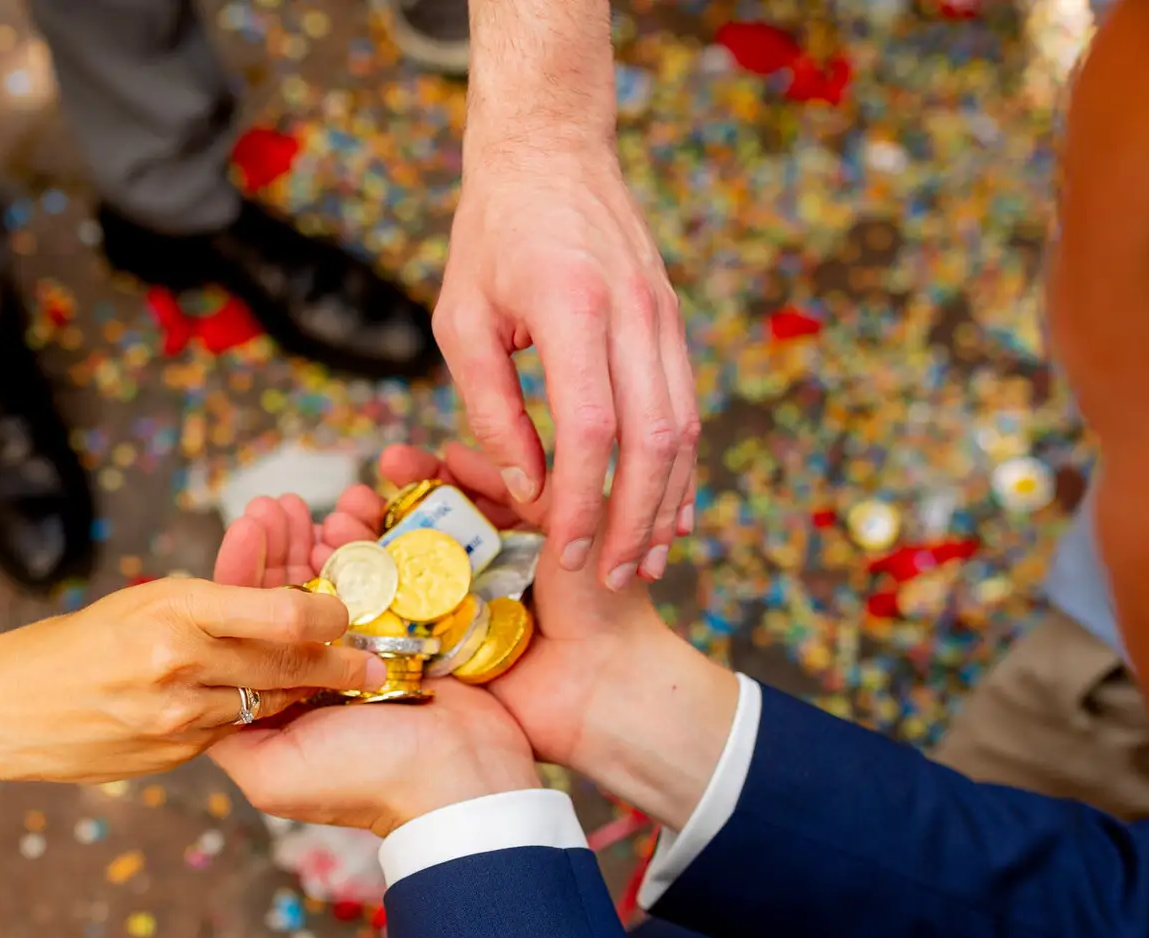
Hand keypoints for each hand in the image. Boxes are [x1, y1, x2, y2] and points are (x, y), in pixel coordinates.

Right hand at [0, 577, 387, 783]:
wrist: (4, 710)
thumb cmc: (73, 644)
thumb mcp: (142, 604)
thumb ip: (210, 608)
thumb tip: (280, 608)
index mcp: (174, 612)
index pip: (282, 613)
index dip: (328, 613)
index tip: (347, 610)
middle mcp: (180, 667)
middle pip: (287, 664)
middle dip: (339, 663)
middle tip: (373, 660)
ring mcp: (178, 719)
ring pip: (266, 702)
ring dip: (304, 693)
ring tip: (336, 684)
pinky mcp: (174, 755)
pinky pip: (232, 731)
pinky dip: (254, 717)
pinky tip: (270, 710)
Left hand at [209, 494, 540, 834]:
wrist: (460, 782)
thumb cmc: (365, 781)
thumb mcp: (271, 771)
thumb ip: (225, 728)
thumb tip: (190, 683)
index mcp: (282, 699)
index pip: (248, 628)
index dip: (243, 575)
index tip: (245, 528)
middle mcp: (318, 672)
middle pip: (286, 597)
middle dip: (278, 547)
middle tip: (274, 505)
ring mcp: (365, 651)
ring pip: (331, 583)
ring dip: (316, 540)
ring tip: (304, 505)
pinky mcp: (408, 635)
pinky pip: (380, 580)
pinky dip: (364, 548)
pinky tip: (349, 518)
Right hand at [320, 445, 739, 827]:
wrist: (606, 685)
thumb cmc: (603, 601)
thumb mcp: (573, 519)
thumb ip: (523, 483)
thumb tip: (457, 453)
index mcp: (511, 540)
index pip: (456, 498)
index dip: (420, 479)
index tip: (392, 462)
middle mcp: (480, 575)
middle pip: (414, 535)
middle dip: (376, 512)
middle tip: (351, 499)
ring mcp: (457, 617)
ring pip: (395, 576)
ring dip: (359, 550)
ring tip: (335, 529)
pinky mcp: (441, 659)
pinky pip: (391, 626)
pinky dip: (358, 600)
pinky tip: (330, 573)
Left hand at [438, 139, 699, 590]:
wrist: (551, 149)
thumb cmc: (491, 234)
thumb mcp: (461, 318)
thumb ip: (491, 407)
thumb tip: (526, 489)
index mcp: (574, 308)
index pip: (592, 429)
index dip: (583, 501)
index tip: (566, 553)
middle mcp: (634, 313)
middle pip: (653, 440)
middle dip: (637, 520)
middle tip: (615, 578)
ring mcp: (664, 315)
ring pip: (683, 428)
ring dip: (667, 502)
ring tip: (646, 561)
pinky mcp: (673, 321)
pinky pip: (687, 405)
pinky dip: (681, 465)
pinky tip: (669, 510)